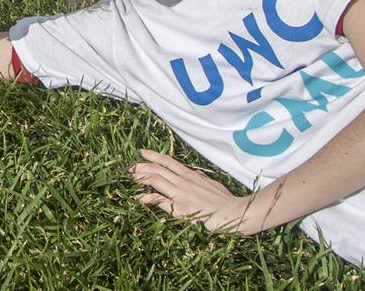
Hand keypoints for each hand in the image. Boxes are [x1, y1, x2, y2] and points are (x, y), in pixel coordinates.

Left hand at [129, 148, 257, 234]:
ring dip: (141, 177)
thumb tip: (191, 173)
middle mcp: (184, 181)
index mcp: (190, 175)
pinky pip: (160, 201)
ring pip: (155, 179)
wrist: (235, 213)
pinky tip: (139, 198)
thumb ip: (198, 178)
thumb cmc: (224, 200)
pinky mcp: (181, 209)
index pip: (168, 161)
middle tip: (130, 167)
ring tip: (131, 177)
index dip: (153, 155)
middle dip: (141, 166)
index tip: (141, 152)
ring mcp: (181, 194)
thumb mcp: (210, 183)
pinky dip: (147, 198)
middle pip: (157, 168)